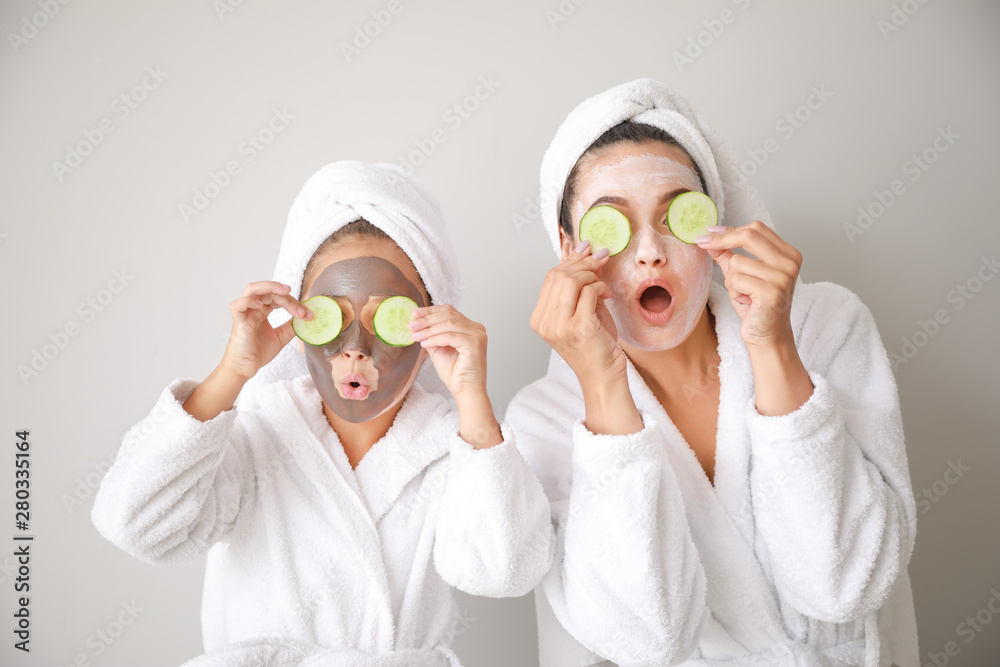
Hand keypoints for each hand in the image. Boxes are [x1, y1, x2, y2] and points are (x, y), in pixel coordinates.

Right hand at [222, 281, 309, 381]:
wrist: (245, 368)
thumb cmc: (258, 352)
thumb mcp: (281, 337)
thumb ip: (291, 326)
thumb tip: (306, 317)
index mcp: (262, 311)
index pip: (278, 297)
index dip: (294, 302)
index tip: (308, 314)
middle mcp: (253, 309)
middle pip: (269, 292)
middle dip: (287, 297)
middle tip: (301, 310)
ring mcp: (245, 314)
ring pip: (252, 290)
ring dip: (269, 287)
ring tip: (285, 292)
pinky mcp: (238, 323)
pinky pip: (238, 306)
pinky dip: (248, 301)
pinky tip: (261, 305)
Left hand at [409, 304, 488, 399]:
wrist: (465, 391)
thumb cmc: (455, 374)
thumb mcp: (439, 349)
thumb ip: (432, 335)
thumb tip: (417, 324)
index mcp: (471, 327)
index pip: (449, 312)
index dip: (431, 311)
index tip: (414, 314)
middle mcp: (477, 329)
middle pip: (449, 315)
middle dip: (427, 320)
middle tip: (412, 325)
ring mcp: (478, 335)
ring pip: (448, 324)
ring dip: (429, 329)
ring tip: (416, 335)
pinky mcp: (475, 344)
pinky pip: (450, 336)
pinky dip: (435, 338)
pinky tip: (424, 343)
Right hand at [530, 241, 622, 384]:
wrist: (602, 375)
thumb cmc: (592, 345)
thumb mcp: (579, 311)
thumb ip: (578, 285)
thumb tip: (584, 252)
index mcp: (539, 318)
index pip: (550, 278)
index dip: (570, 261)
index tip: (587, 251)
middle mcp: (546, 323)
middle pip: (559, 276)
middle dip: (583, 263)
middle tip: (600, 260)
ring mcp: (561, 326)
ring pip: (572, 281)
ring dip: (592, 275)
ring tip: (602, 284)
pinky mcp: (581, 328)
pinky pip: (589, 292)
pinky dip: (600, 288)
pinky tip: (606, 295)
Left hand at [695, 221, 801, 349]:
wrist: (767, 335)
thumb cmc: (756, 305)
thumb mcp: (741, 274)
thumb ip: (727, 254)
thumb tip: (709, 237)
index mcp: (788, 253)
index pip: (757, 229)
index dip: (730, 229)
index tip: (709, 232)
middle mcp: (789, 262)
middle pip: (749, 236)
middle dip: (723, 240)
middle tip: (704, 244)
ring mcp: (783, 277)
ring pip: (738, 262)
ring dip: (731, 280)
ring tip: (743, 293)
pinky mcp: (772, 292)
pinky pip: (737, 280)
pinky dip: (734, 292)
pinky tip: (746, 302)